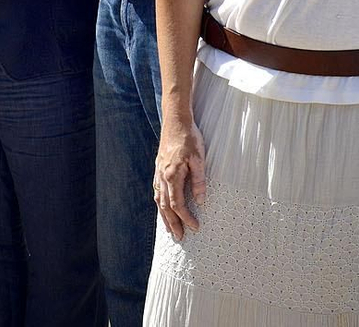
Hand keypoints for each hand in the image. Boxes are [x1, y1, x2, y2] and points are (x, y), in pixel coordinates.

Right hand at [154, 117, 206, 239]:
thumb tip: (201, 201)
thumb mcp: (199, 158)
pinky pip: (157, 190)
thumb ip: (199, 181)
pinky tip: (163, 207)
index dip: (186, 218)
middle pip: (165, 206)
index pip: (177, 204)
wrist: (175, 120)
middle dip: (172, 223)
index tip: (195, 228)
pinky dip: (160, 203)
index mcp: (172, 176)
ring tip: (170, 228)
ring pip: (158, 199)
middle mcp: (162, 176)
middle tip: (179, 238)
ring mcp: (158, 172)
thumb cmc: (189, 138)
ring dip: (164, 216)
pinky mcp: (159, 167)